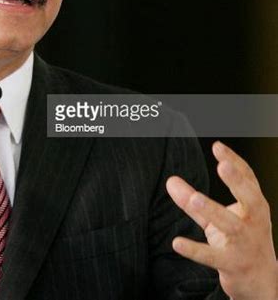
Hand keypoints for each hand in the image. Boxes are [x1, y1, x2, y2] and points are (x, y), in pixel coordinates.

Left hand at [166, 141, 276, 299]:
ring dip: (214, 210)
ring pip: (232, 226)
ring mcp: (245, 244)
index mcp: (253, 207)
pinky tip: (177, 243)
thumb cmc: (238, 242)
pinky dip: (196, 250)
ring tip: (195, 198)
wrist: (260, 284)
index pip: (248, 180)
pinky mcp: (233, 265)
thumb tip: (170, 181)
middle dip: (238, 182)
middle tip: (222, 166)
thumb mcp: (216, 219)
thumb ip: (192, 201)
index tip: (217, 146)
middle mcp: (254, 223)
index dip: (234, 161)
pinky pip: (213, 257)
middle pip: (251, 199)